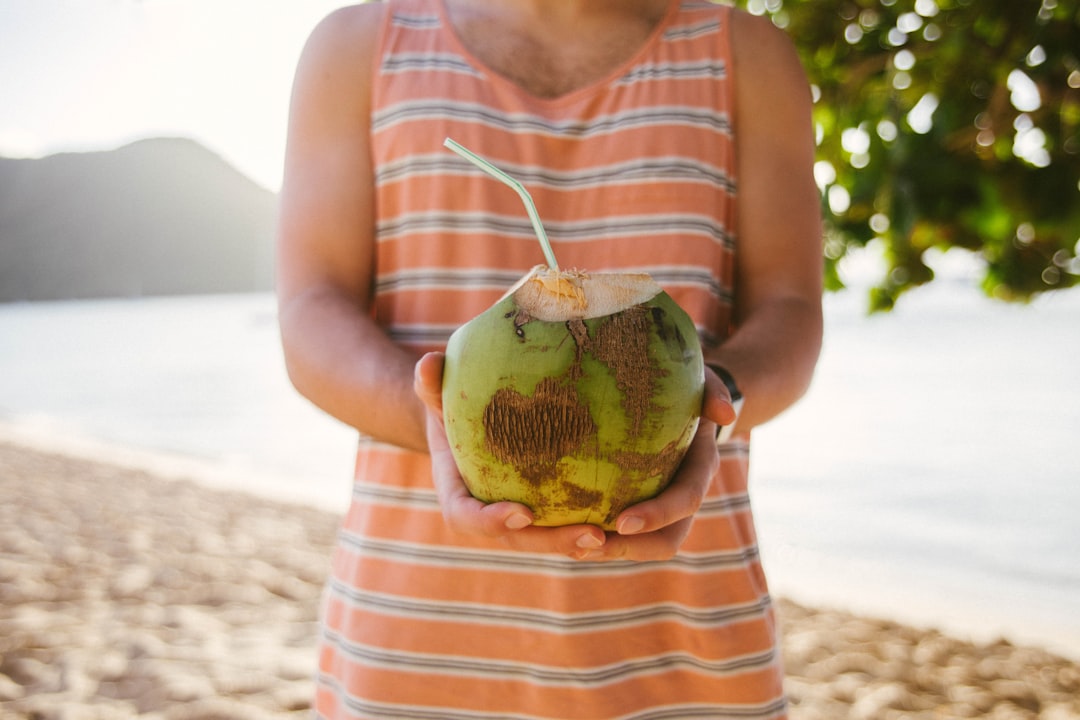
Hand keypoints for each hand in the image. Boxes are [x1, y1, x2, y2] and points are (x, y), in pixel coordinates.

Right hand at [413, 354, 736, 560]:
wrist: (470, 417)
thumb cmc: (456, 399)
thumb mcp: (445, 388)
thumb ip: (435, 381)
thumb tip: (427, 365)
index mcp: (458, 492)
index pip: (467, 518)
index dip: (491, 522)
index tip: (522, 512)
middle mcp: (492, 514)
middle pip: (524, 541)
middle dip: (558, 543)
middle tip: (594, 535)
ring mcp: (525, 516)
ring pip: (557, 540)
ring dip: (591, 543)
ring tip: (627, 530)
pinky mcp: (553, 510)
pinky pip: (577, 520)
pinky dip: (607, 524)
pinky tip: (642, 510)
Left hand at [574, 367, 735, 560]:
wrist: (683, 402)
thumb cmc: (686, 385)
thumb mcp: (701, 380)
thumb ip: (712, 390)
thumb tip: (725, 412)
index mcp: (700, 467)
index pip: (686, 500)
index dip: (659, 514)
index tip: (622, 522)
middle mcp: (683, 495)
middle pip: (666, 540)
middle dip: (630, 549)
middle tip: (590, 545)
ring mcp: (661, 506)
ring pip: (641, 545)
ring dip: (609, 551)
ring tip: (571, 545)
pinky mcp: (638, 505)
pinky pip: (620, 532)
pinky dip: (596, 536)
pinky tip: (562, 531)